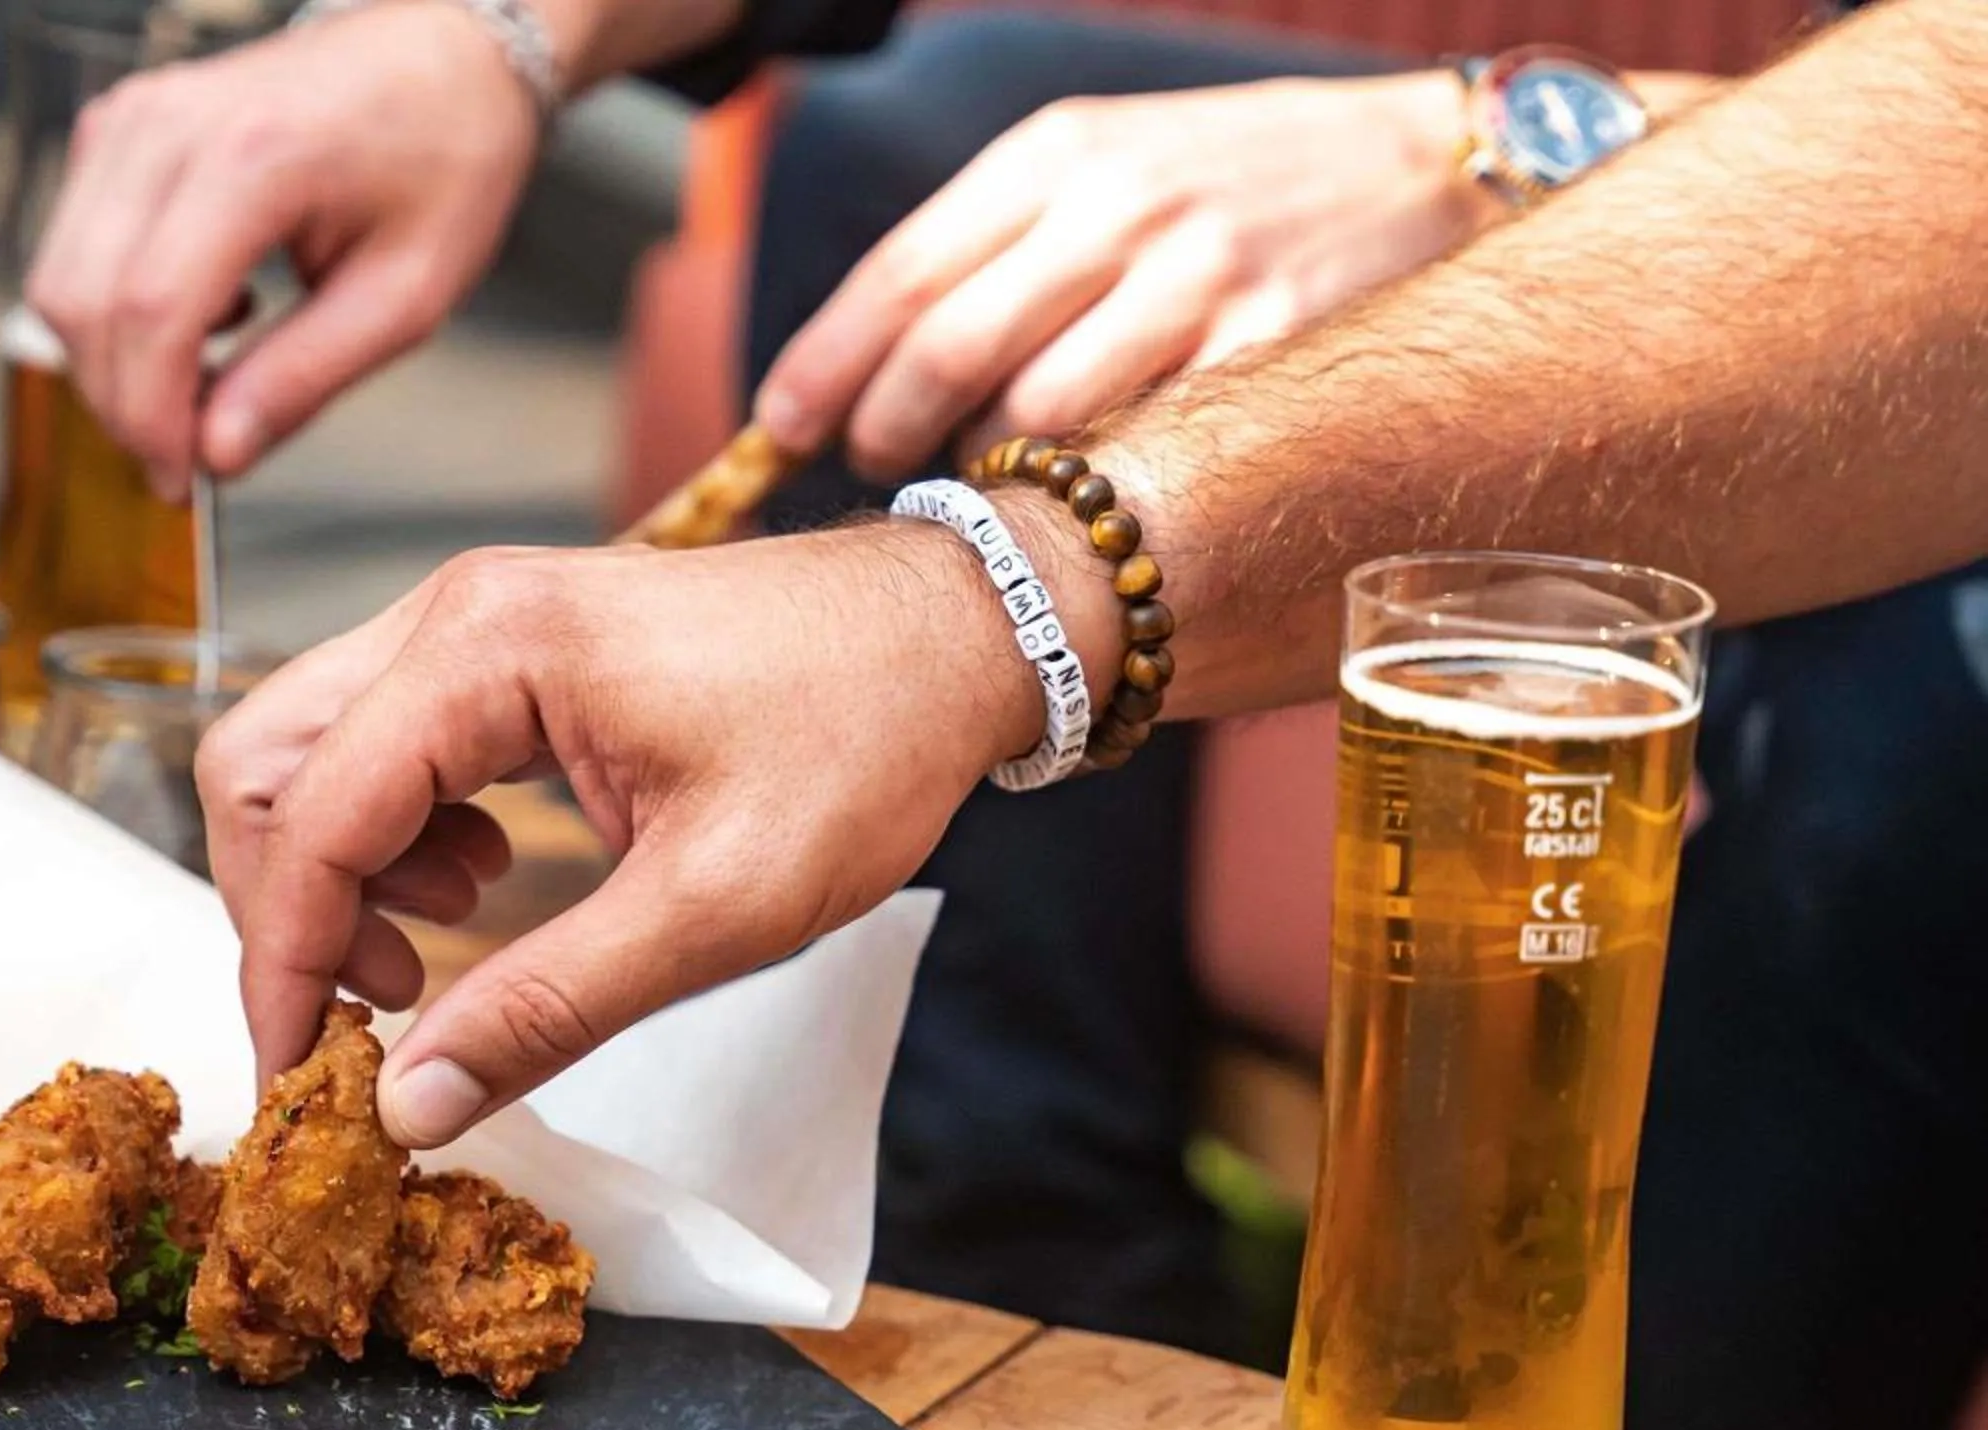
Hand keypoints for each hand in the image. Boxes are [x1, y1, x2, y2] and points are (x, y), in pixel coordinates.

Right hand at [25, 6, 542, 501]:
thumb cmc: (441, 160)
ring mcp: (137, 115)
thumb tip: (216, 455)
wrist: (440, 56)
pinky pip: (75, 244)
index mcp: (255, 157)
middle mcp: (174, 124)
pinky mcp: (121, 125)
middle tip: (189, 454)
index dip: (150, 415)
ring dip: (114, 361)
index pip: (151, 308)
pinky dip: (117, 308)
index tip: (180, 481)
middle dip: (122, 403)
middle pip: (85, 298)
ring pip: (62, 276)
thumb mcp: (405, 296)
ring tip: (209, 381)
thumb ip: (303, 379)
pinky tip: (206, 311)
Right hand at [199, 519, 1081, 1144]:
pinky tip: (485, 887)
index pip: (308, 819)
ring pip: (308, 753)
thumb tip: (407, 1105)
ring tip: (439, 955)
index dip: (283, 967)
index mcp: (486, 650)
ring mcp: (472, 620)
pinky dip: (388, 835)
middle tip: (369, 1023)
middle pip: (262, 766)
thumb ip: (547, 1008)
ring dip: (336, 875)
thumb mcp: (714, 907)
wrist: (955, 634)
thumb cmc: (861, 746)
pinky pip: (377, 742)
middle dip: (289, 915)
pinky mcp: (501, 647)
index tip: (297, 1082)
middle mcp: (452, 612)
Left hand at [757, 72, 1489, 480]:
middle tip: (874, 472)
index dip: (825, 367)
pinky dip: (1089, 491)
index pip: (902, 273)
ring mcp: (1198, 277)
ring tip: (981, 489)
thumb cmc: (1229, 184)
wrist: (1422, 165)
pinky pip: (1141, 449)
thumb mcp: (1106, 165)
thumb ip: (997, 246)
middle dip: (886, 434)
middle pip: (947, 352)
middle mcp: (1120, 206)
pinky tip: (1078, 504)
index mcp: (1059, 155)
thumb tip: (865, 362)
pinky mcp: (1268, 346)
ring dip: (987, 477)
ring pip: (1036, 418)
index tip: (778, 433)